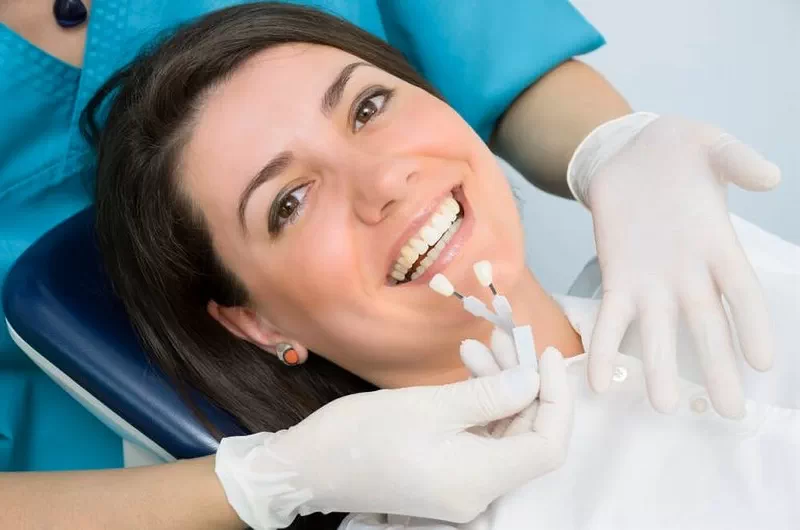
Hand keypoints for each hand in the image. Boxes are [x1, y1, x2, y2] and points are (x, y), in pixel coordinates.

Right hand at [215, 362, 570, 528]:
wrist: (308, 466)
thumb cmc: (363, 434)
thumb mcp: (429, 405)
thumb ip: (490, 394)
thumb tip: (534, 380)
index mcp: (479, 479)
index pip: (548, 445)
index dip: (556, 398)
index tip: (547, 354)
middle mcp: (478, 492)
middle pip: (526, 438)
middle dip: (525, 385)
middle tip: (507, 338)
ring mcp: (461, 487)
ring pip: (502, 435)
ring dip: (498, 389)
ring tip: (476, 347)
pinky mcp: (445, 476)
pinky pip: (478, 439)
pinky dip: (478, 405)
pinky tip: (464, 369)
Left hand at [568, 113, 780, 417]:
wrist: (626, 152)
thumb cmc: (675, 150)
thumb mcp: (709, 144)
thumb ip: (737, 159)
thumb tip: (768, 175)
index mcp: (718, 245)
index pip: (742, 293)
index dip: (753, 325)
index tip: (764, 362)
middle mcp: (689, 273)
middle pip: (707, 327)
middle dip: (717, 368)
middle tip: (728, 412)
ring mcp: (651, 281)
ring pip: (659, 332)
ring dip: (659, 368)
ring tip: (661, 406)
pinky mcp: (616, 278)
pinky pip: (610, 318)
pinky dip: (605, 347)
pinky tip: (599, 380)